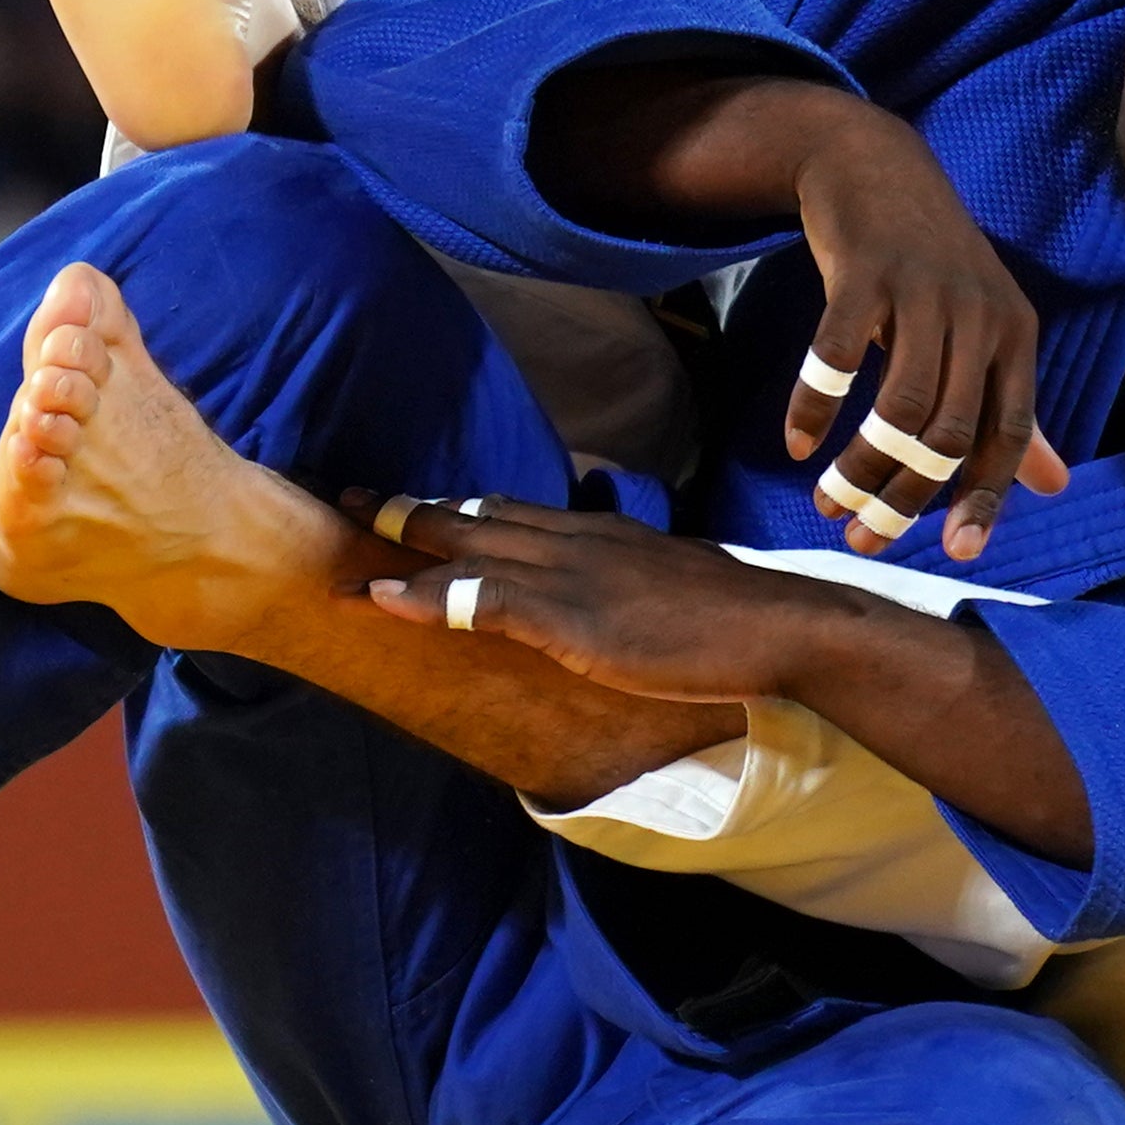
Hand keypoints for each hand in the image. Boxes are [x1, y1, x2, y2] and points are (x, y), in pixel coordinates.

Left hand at [347, 494, 856, 706]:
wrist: (777, 627)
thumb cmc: (736, 620)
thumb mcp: (674, 588)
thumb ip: (635, 586)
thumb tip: (619, 600)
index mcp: (602, 535)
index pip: (515, 511)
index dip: (459, 507)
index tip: (417, 503)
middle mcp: (577, 540)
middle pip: (478, 515)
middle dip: (410, 507)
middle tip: (352, 497)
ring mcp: (571, 572)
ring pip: (468, 544)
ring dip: (400, 538)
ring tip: (347, 535)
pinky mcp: (569, 614)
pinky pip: (480, 597)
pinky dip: (425, 594)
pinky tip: (382, 594)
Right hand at [785, 104, 1070, 561]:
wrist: (876, 165)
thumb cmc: (932, 264)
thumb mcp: (985, 329)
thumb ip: (1012, 407)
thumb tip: (1055, 486)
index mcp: (1015, 334)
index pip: (1008, 433)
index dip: (985, 497)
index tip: (956, 553)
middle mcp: (978, 313)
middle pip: (948, 432)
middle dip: (905, 497)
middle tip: (864, 538)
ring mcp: (921, 290)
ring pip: (897, 407)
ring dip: (858, 467)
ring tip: (828, 502)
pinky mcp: (864, 271)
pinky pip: (836, 358)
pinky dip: (814, 407)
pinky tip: (796, 443)